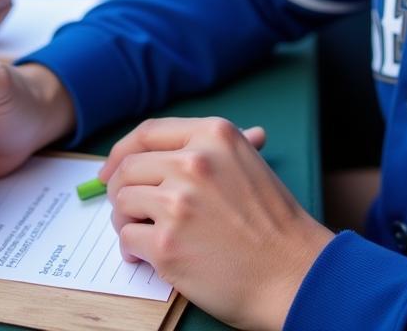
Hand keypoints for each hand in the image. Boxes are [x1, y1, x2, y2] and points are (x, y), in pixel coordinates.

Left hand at [102, 117, 332, 330]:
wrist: (295, 273)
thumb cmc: (274, 222)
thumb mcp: (247, 164)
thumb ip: (210, 150)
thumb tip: (178, 145)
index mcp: (212, 135)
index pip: (146, 133)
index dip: (122, 151)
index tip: (111, 169)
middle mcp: (193, 161)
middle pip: (127, 167)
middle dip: (119, 189)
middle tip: (125, 208)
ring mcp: (178, 202)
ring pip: (122, 201)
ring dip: (125, 220)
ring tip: (142, 232)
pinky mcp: (167, 244)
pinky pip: (128, 237)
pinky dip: (132, 249)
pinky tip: (148, 255)